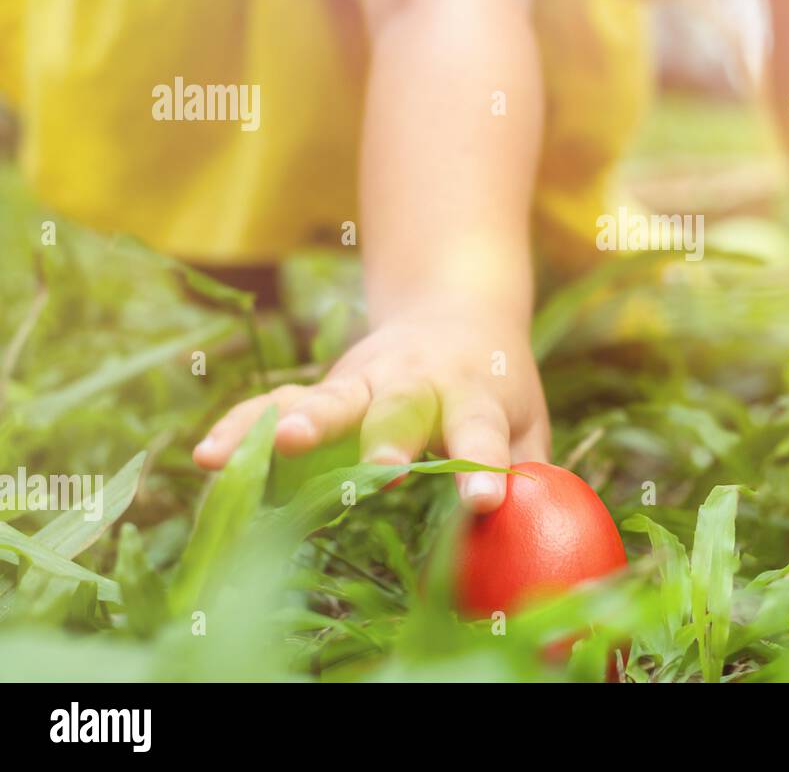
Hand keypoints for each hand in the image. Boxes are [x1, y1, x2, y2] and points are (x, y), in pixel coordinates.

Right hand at [191, 306, 547, 511]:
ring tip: (276, 446)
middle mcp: (415, 382)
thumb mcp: (526, 419)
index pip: (480, 431)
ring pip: (328, 398)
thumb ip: (527, 470)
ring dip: (303, 423)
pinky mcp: (324, 386)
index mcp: (473, 393)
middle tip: (382, 469)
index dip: (480, 466)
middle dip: (387, 438)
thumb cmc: (495, 384)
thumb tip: (528, 533)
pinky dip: (243, 426)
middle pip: (399, 408)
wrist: (453, 309)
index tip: (484, 500)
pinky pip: (277, 404)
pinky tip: (206, 455)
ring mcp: (363, 380)